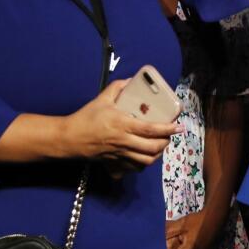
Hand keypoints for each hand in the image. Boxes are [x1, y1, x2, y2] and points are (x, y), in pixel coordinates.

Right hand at [63, 80, 179, 170]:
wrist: (69, 139)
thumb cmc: (85, 118)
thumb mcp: (101, 99)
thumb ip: (117, 88)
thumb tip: (130, 81)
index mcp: (122, 125)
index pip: (151, 129)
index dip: (167, 129)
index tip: (179, 126)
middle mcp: (123, 141)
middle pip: (152, 148)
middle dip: (165, 143)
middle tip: (169, 136)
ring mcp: (119, 154)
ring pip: (145, 161)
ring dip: (157, 155)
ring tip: (160, 146)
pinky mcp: (114, 163)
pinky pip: (133, 168)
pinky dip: (143, 165)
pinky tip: (145, 157)